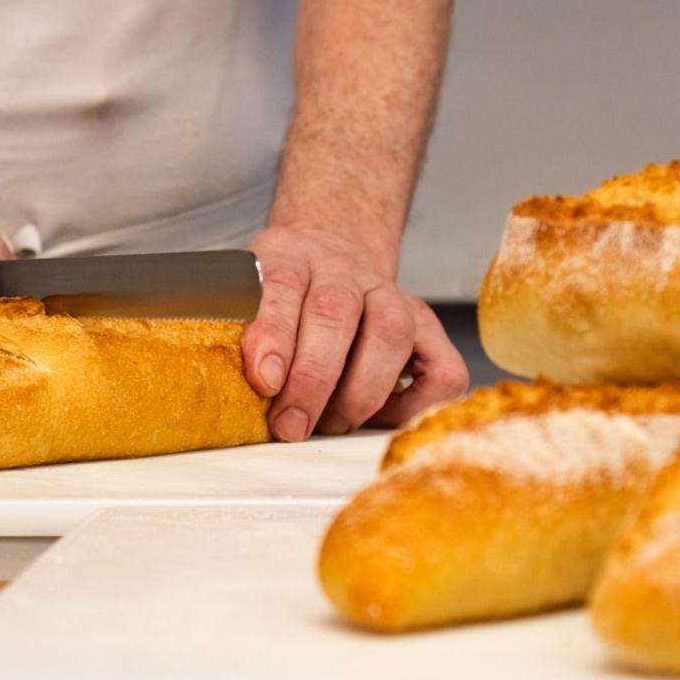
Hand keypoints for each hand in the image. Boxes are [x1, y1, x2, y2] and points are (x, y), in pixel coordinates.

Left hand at [243, 226, 468, 441]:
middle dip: (313, 379)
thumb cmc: (277, 295)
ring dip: (360, 391)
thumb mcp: (243, 295)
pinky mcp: (425, 326)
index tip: (264, 380)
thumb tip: (237, 390)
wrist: (325, 258)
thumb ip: (239, 332)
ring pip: (391, 333)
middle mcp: (344, 268)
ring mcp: (390, 294)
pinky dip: (418, 402)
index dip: (274, 334)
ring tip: (331, 424)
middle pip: (336, 311)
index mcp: (289, 254)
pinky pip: (442, 367)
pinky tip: (381, 416)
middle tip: (291, 426)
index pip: (281, 284)